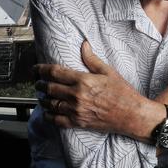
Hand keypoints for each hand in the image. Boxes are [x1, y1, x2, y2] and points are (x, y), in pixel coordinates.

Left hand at [37, 41, 158, 137]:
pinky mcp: (78, 123)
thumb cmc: (123, 93)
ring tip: (42, 96)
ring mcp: (76, 111)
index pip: (55, 72)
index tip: (36, 69)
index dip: (41, 70)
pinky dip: (49, 116)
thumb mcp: (108, 72)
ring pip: (51, 104)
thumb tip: (84, 45)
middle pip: (50, 88)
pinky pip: (57, 121)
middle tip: (38, 82)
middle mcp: (77, 95)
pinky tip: (48, 112)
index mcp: (83, 80)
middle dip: (40, 84)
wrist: (131, 115)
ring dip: (43, 99)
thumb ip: (92, 59)